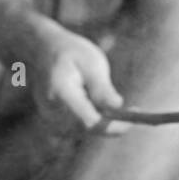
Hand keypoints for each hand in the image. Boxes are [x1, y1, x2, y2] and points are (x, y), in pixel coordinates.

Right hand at [19, 17, 126, 132]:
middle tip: (135, 110)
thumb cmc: (70, 52)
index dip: (115, 125)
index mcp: (61, 93)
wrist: (42, 49)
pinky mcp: (53, 121)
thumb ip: (102, 87)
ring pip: (86, 130)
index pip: (90, 122)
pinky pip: (80, 128)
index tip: (136, 114)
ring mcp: (49, 118)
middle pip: (89, 129)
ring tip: (106, 95)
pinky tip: (98, 102)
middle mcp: (51, 110)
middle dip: (113, 123)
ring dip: (104, 120)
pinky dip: (95, 119)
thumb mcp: (91, 62)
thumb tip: (118, 106)